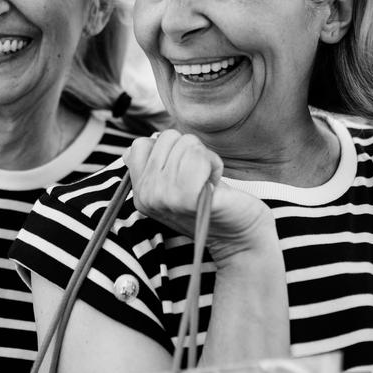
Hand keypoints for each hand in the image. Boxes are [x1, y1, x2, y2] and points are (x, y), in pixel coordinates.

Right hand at [125, 130, 275, 265]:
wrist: (239, 234)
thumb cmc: (210, 202)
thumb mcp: (175, 185)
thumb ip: (154, 168)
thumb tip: (132, 149)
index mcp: (140, 192)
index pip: (140, 145)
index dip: (169, 148)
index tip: (184, 170)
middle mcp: (147, 196)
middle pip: (167, 138)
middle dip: (191, 149)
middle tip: (199, 177)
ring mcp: (165, 198)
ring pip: (186, 144)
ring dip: (206, 157)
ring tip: (208, 181)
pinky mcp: (188, 198)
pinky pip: (198, 157)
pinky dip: (214, 163)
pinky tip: (215, 182)